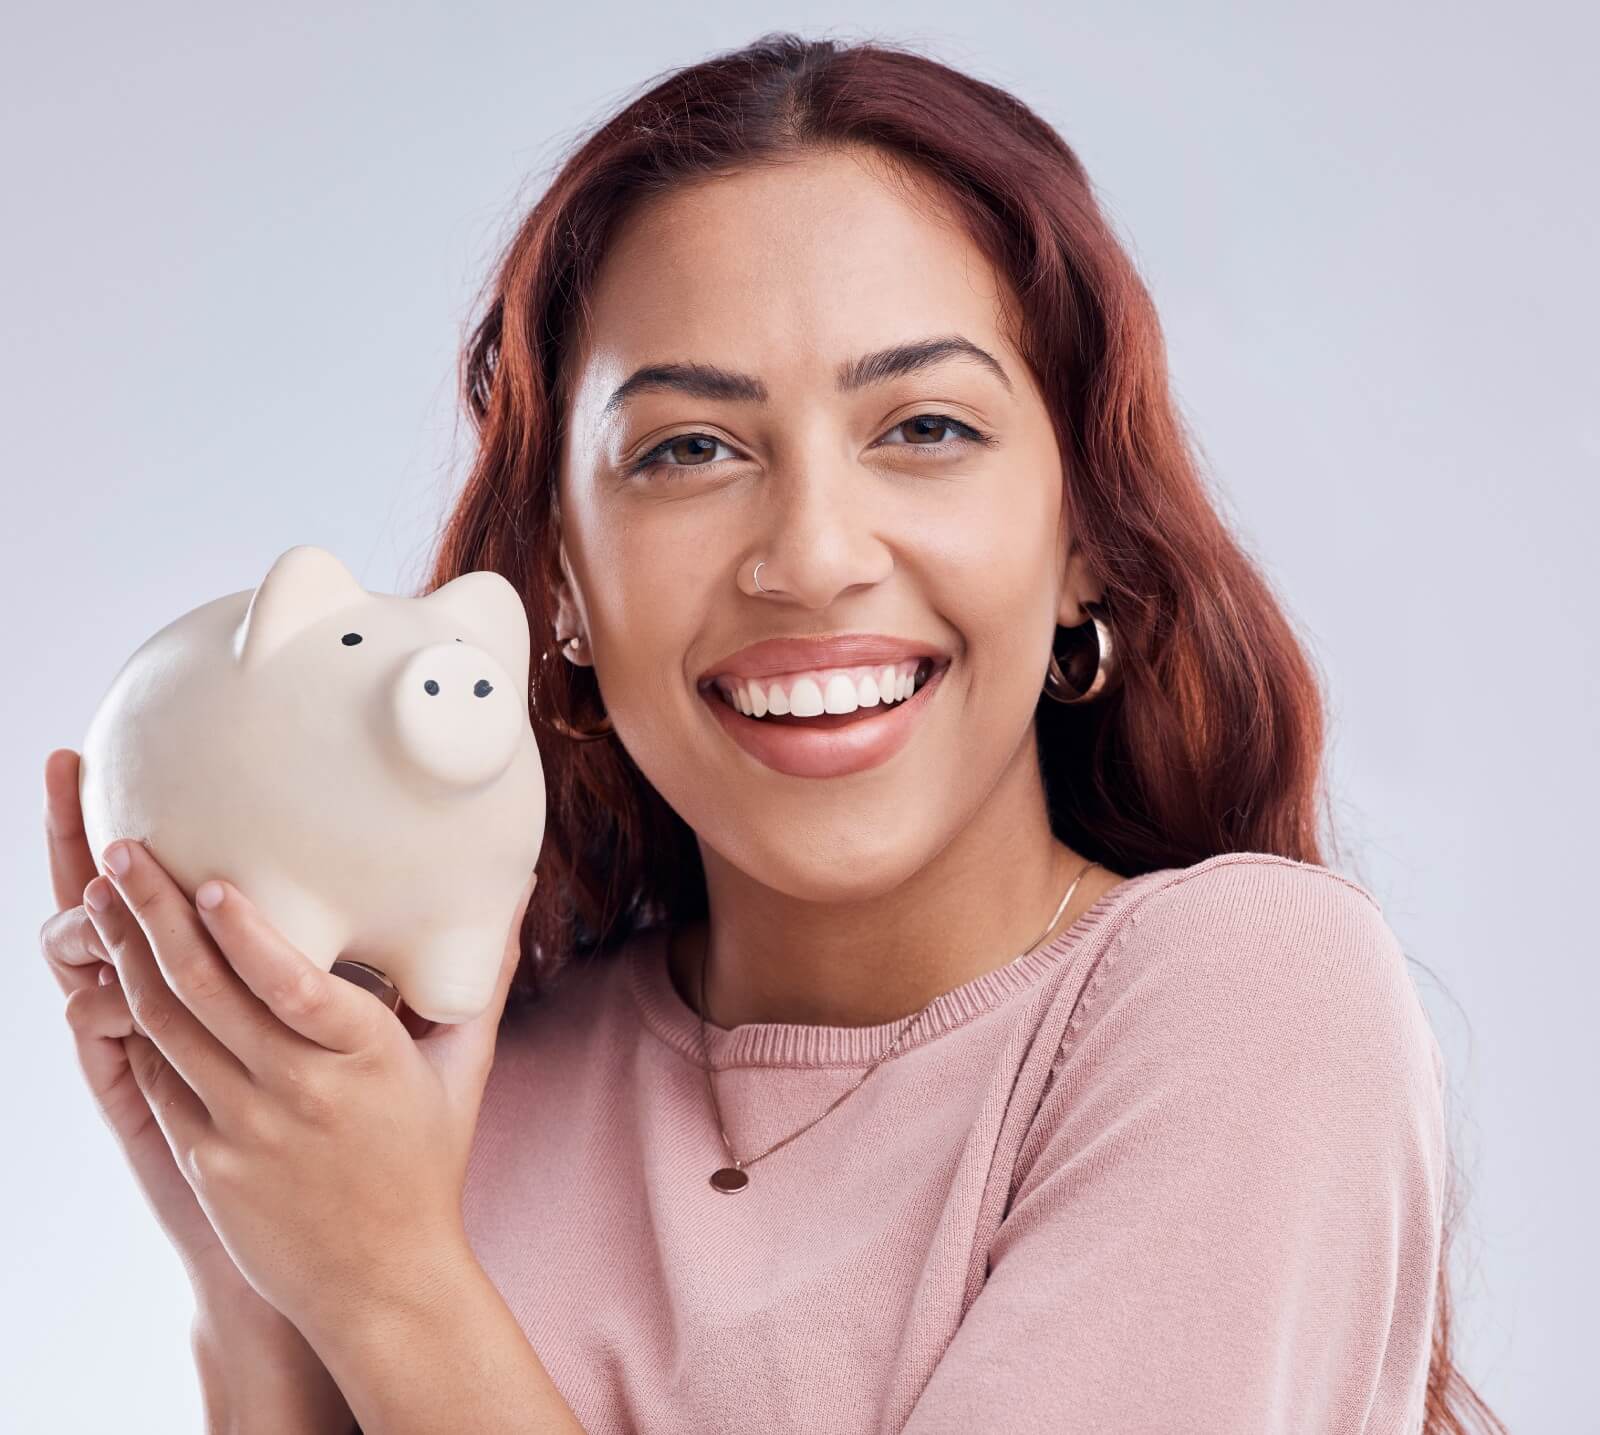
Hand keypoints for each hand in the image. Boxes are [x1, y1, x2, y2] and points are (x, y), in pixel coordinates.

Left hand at [81, 819, 536, 1346]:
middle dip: (155, 915)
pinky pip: (158, 1078)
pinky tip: (114, 976)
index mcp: (364, 1059)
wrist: (380, 1281)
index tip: (210, 881)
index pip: (295, 986)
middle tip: (124, 853)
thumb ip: (483, 978)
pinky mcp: (205, 1162)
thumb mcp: (465, 1069)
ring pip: (166, 1027)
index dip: (248, 933)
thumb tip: (522, 893)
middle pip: (207, 992)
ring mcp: (242, 1130)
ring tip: (100, 898)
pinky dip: (133, 1024)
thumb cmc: (427, 1165)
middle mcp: (296, 1092)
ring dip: (128, 956)